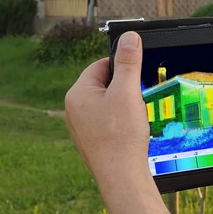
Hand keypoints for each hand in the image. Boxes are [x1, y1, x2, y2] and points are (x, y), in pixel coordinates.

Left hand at [64, 32, 155, 203]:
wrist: (121, 177)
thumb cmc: (121, 135)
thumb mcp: (128, 91)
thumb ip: (129, 62)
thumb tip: (129, 37)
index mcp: (77, 94)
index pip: (100, 66)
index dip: (122, 67)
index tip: (137, 74)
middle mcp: (74, 110)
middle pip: (104, 85)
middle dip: (124, 88)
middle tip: (138, 97)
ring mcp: (82, 128)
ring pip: (107, 104)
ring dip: (124, 106)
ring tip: (135, 117)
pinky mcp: (92, 142)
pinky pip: (107, 122)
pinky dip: (121, 123)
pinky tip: (131, 131)